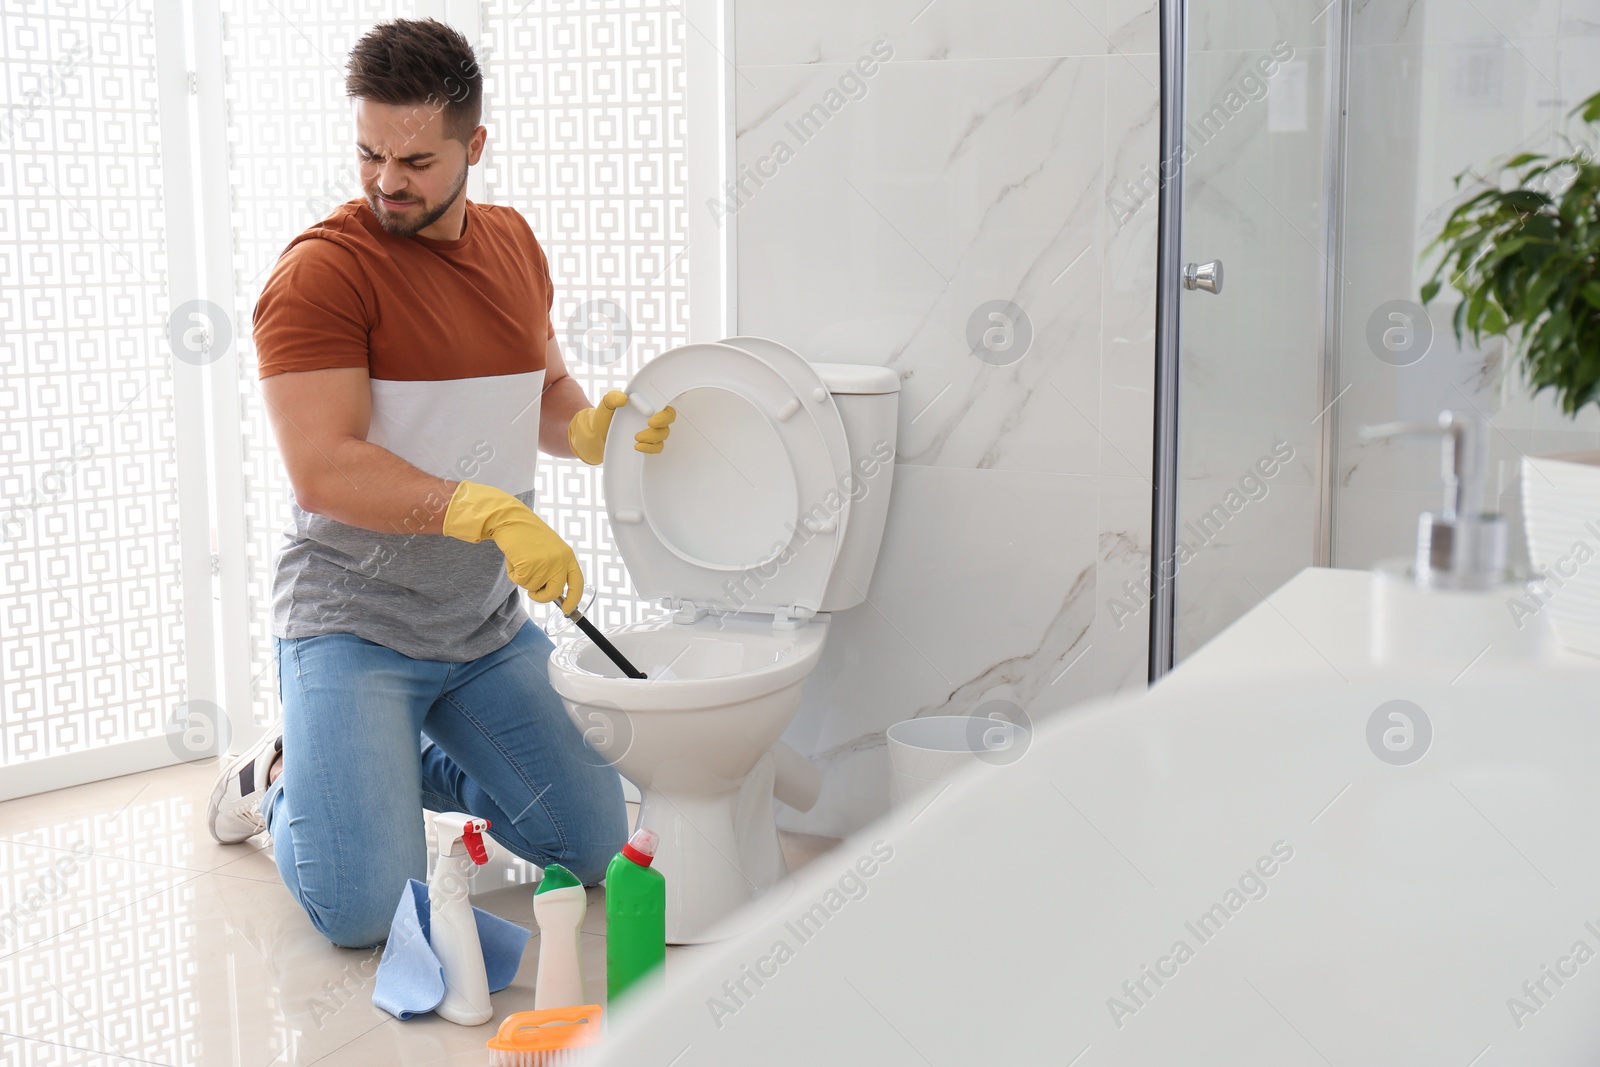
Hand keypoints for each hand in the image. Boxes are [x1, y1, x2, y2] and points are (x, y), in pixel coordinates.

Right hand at [442, 481, 582, 611]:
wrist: (511, 519)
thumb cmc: (528, 535)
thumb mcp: (550, 550)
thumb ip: (555, 569)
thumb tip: (555, 594)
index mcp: (568, 556)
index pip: (577, 583)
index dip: (573, 599)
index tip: (567, 610)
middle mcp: (559, 561)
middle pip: (553, 593)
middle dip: (541, 597)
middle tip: (532, 593)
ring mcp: (545, 563)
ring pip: (532, 587)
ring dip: (522, 578)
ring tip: (521, 559)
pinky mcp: (528, 565)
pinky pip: (518, 581)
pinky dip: (513, 574)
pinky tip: (513, 558)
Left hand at [567, 390, 676, 464]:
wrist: (597, 436)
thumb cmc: (604, 417)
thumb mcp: (606, 404)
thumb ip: (612, 398)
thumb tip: (623, 399)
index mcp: (645, 406)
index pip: (663, 405)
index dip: (663, 410)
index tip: (651, 414)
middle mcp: (651, 418)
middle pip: (668, 420)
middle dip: (662, 423)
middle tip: (649, 424)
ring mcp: (650, 433)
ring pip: (663, 435)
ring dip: (652, 437)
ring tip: (636, 437)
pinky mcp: (647, 445)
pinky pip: (657, 448)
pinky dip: (649, 448)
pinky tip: (637, 446)